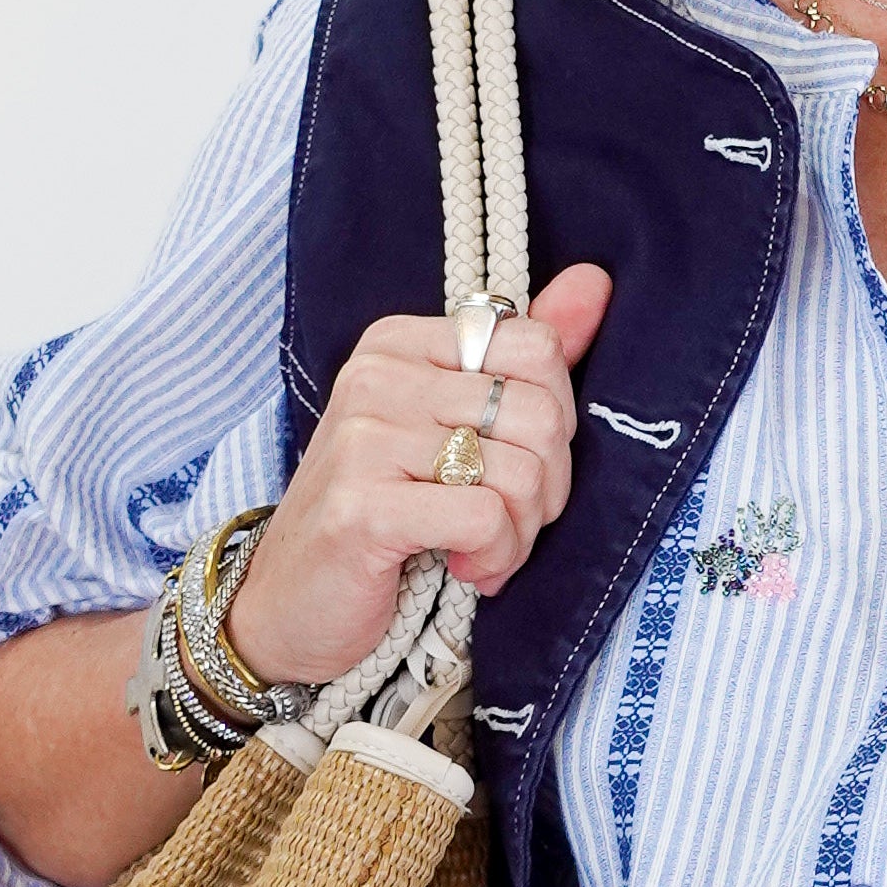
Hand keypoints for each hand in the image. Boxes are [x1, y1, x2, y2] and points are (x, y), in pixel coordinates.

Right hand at [225, 263, 613, 690]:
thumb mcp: (453, 429)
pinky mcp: (362, 506)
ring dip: (520, 533)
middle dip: (546, 489)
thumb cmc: (384, 517)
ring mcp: (363, 438)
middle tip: (504, 522)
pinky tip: (465, 569)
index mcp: (400, 344)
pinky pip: (486, 518)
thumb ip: (524, 359)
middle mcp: (376, 377)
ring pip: (521, 471)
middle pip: (540, 414)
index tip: (513, 464)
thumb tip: (595, 280)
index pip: (536, 347)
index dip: (552, 423)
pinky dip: (495, 557)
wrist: (291, 606)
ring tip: (482, 551)